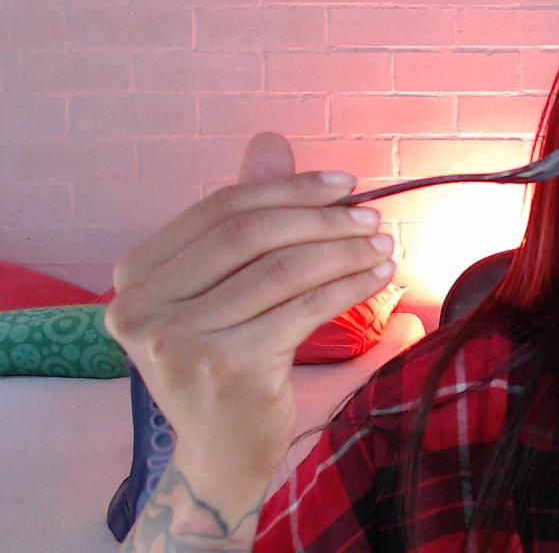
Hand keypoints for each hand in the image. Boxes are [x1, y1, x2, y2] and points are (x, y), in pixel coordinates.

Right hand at [104, 132, 394, 492]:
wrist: (222, 455)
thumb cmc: (230, 363)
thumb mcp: (231, 287)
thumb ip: (248, 218)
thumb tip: (270, 142)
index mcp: (135, 275)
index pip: (220, 208)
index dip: (288, 189)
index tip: (345, 184)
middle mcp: (142, 306)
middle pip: (250, 234)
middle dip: (322, 218)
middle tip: (372, 218)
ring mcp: (179, 340)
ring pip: (282, 269)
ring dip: (344, 251)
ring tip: (383, 247)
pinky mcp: (227, 367)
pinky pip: (303, 307)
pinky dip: (349, 286)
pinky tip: (379, 278)